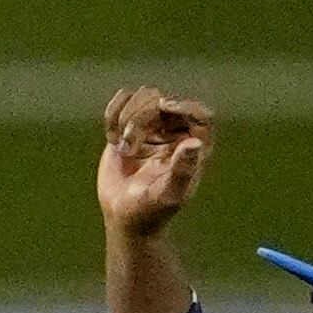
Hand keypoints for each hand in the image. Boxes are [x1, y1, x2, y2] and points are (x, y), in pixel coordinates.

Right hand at [97, 86, 215, 238]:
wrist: (121, 216)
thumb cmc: (149, 212)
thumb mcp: (167, 196)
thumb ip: (182, 171)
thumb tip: (195, 142)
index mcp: (195, 147)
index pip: (200, 114)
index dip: (184, 105)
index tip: (163, 107)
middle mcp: (177, 132)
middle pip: (166, 101)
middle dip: (143, 118)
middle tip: (128, 148)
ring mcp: (153, 126)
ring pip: (145, 95)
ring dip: (127, 116)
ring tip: (121, 147)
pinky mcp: (129, 125)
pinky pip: (123, 100)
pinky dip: (113, 113)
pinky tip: (111, 138)